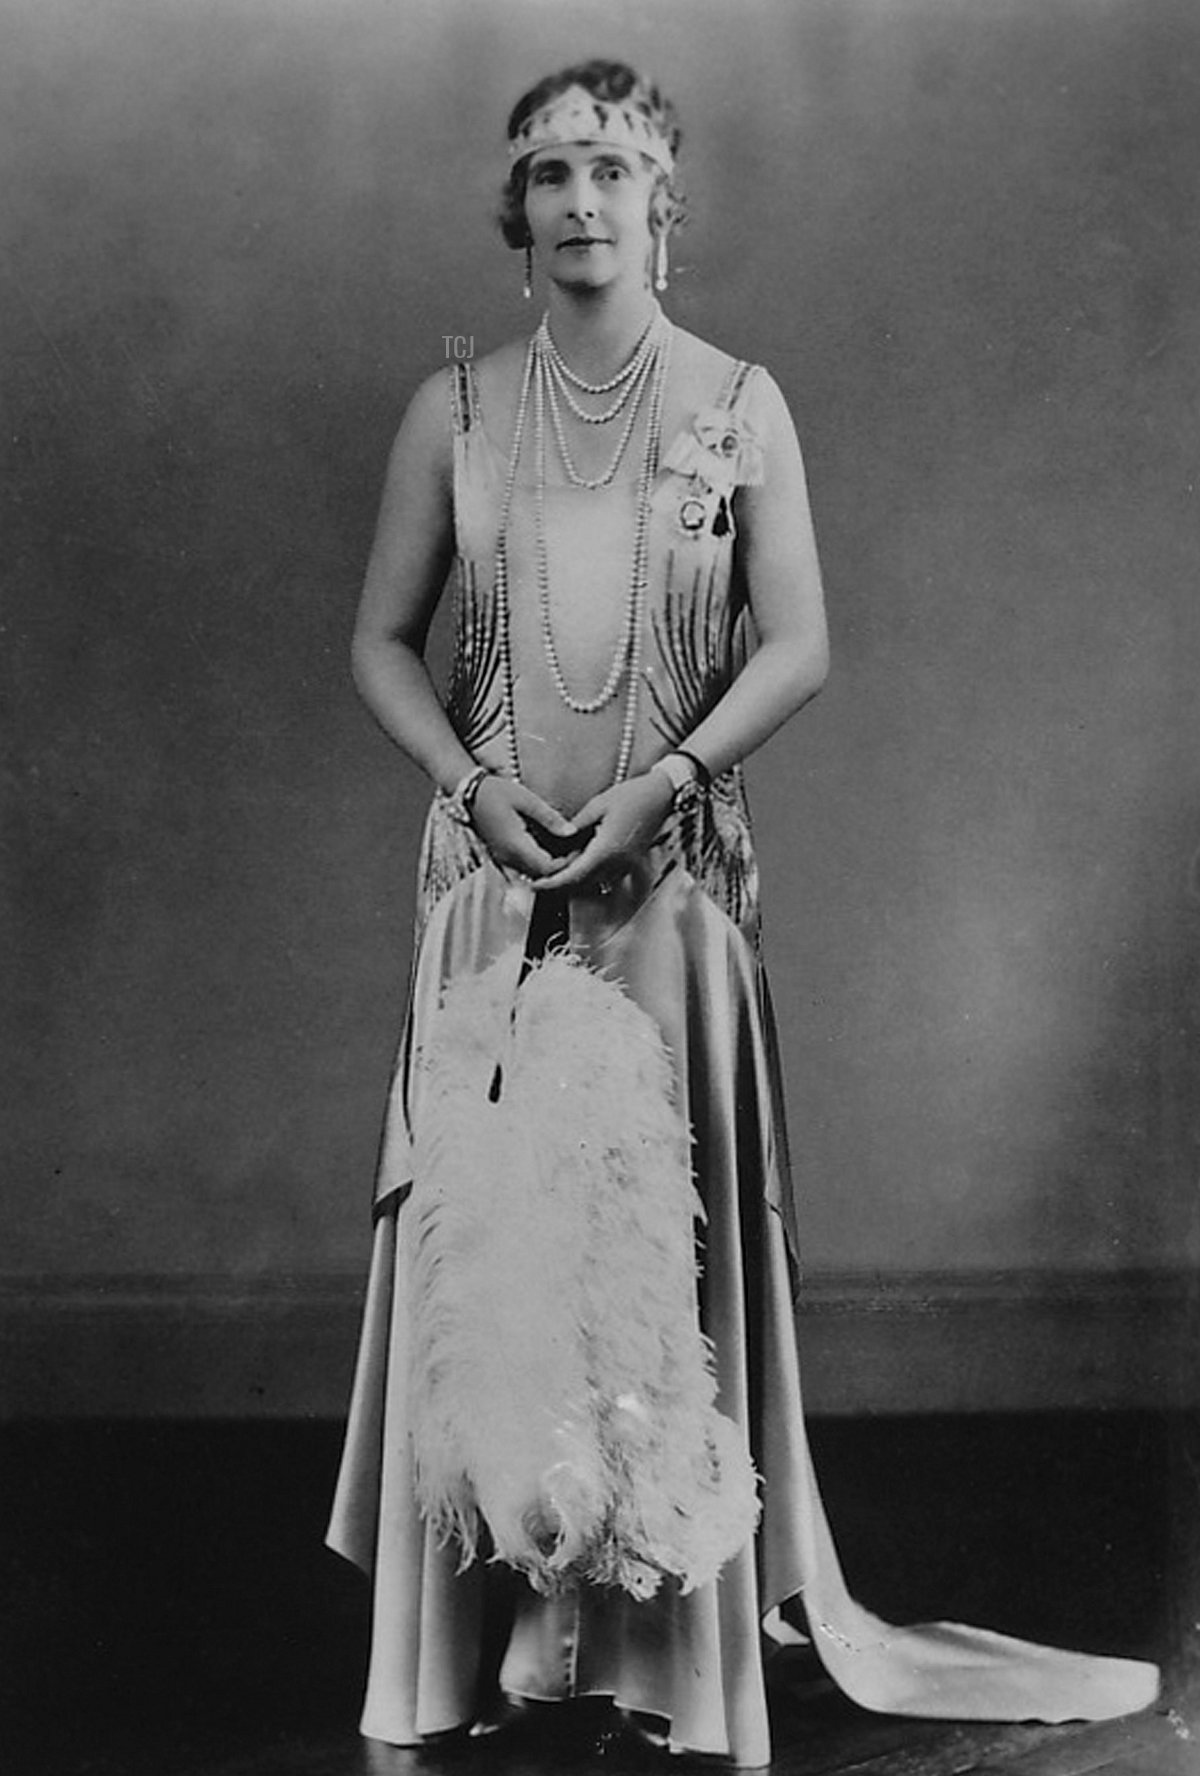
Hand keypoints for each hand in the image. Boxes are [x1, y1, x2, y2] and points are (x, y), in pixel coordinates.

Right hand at [469, 774, 579, 878]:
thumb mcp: (526, 799)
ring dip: (549, 866)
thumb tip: (571, 832)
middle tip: (577, 852)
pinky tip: (548, 849)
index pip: (547, 868)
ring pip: (532, 873)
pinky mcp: (501, 855)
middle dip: (560, 867)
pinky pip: (523, 867)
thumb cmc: (496, 792)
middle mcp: (508, 857)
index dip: (566, 863)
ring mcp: (503, 858)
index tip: (578, 851)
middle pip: (541, 875)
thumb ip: (549, 818)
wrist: (468, 793)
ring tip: (566, 850)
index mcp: (516, 845)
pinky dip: (538, 862)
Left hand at [533, 772, 673, 893]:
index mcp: (607, 849)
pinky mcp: (630, 862)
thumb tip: (560, 839)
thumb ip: (577, 826)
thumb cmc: (633, 796)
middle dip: (560, 885)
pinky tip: (578, 864)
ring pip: (594, 882)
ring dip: (574, 881)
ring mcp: (626, 864)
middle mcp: (618, 862)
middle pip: (582, 883)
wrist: (661, 796)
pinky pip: (605, 876)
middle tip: (540, 881)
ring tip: (555, 872)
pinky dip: (589, 875)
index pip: (574, 874)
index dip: (553, 883)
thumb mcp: (598, 805)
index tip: (537, 885)